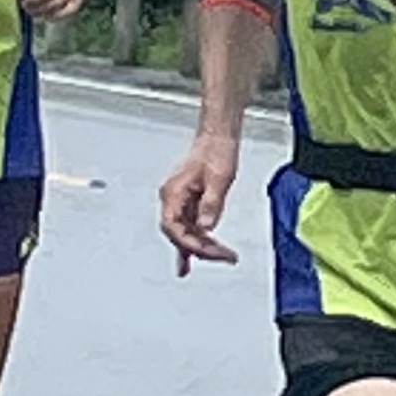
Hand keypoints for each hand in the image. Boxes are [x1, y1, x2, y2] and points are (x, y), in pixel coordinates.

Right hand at [158, 133, 242, 274]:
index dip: (190, 244)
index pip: (174, 228)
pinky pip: (191, 226)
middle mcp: (173, 198)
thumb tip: (206, 226)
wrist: (218, 137)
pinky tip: (203, 253)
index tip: (209, 251)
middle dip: (200, 248)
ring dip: (202, 246)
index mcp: (173, 192)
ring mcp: (180, 201)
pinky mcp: (190, 202)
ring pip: (185, 232)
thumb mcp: (219, 178)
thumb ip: (211, 203)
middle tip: (222, 256)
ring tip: (220, 258)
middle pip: (179, 233)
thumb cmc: (216, 151)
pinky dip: (200, 239)